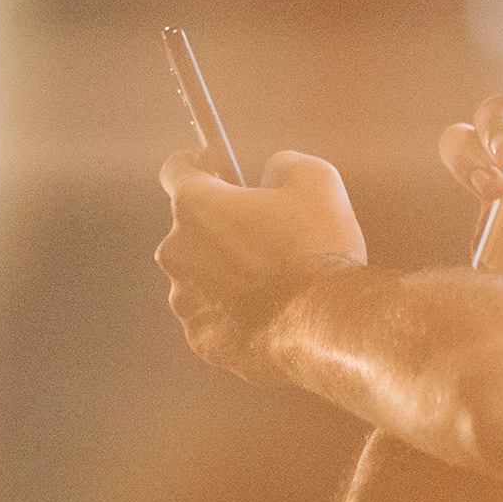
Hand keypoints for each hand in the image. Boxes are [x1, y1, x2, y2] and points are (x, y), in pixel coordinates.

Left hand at [155, 148, 367, 381]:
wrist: (326, 323)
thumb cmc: (319, 249)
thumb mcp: (317, 180)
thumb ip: (283, 164)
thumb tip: (272, 171)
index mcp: (197, 205)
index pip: (177, 170)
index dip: (201, 164)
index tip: (218, 168)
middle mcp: (176, 250)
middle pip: (192, 229)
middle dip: (223, 230)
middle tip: (269, 238)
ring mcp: (185, 299)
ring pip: (201, 276)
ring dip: (227, 274)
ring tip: (275, 283)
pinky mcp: (200, 337)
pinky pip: (213, 317)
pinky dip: (235, 314)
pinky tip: (271, 313)